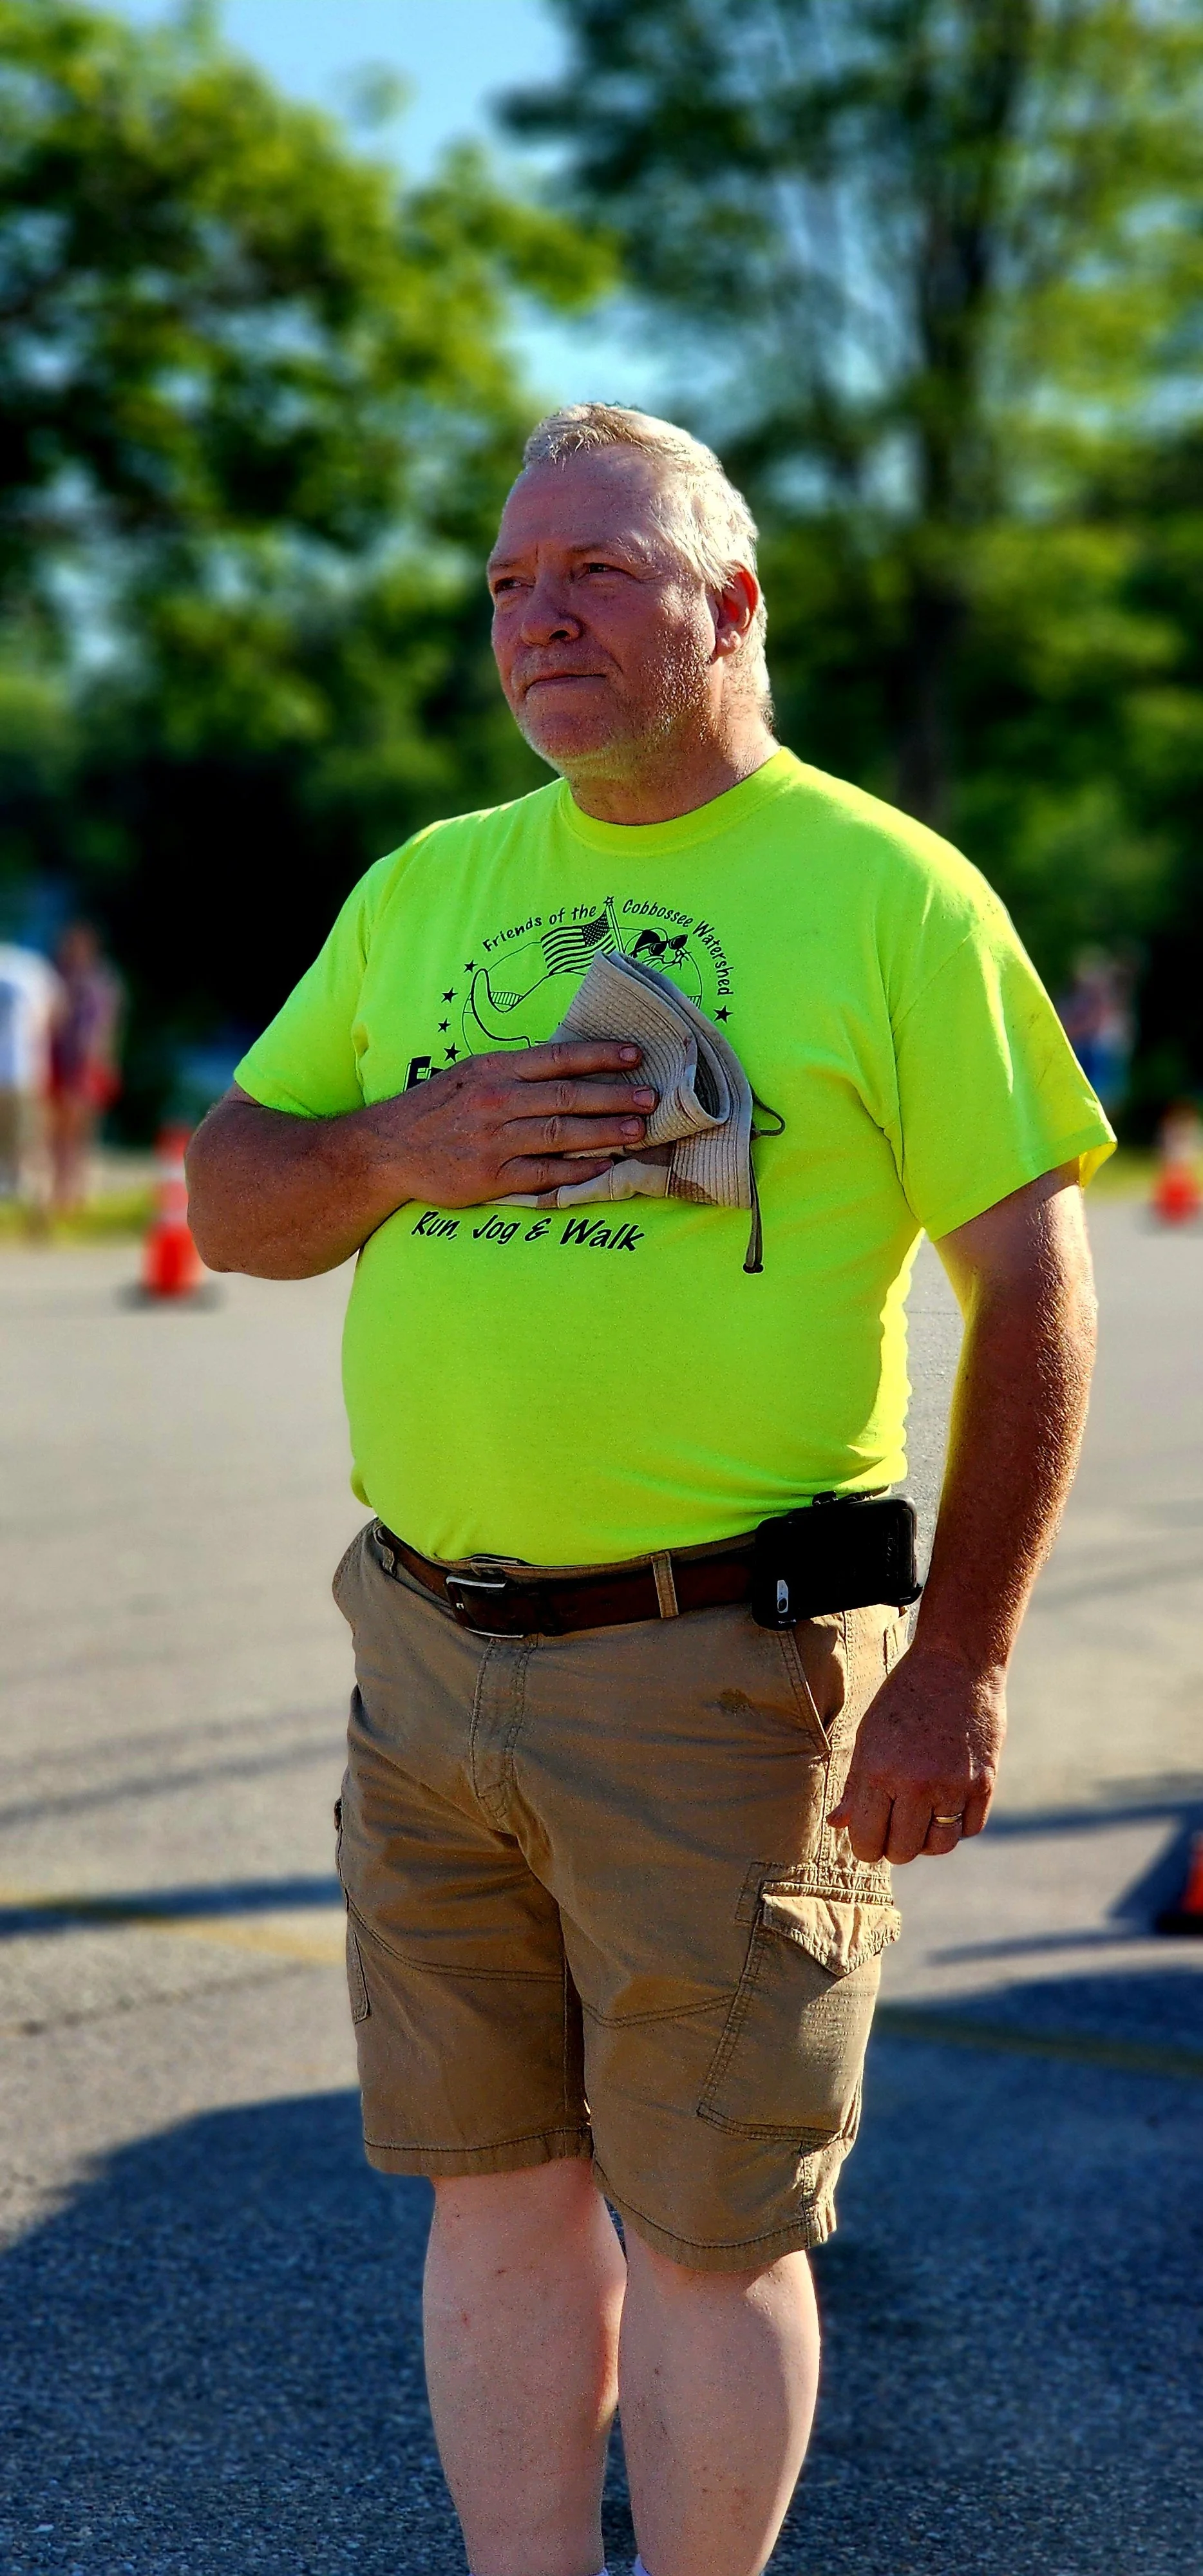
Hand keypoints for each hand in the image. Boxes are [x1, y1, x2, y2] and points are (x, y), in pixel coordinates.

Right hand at [373, 1039, 655, 1207]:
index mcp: (494, 1070)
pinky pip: (544, 1173)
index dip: (599, 1055)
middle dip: (614, 1097)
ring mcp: (494, 1141)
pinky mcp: (490, 1177)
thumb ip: (515, 1072)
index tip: (634, 1054)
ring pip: (560, 1135)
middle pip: (567, 1097)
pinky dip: (577, 1170)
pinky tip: (605, 1166)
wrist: (386, 1150)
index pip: (556, 1058)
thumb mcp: (471, 1074)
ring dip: (604, 1133)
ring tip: (638, 1131)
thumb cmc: (435, 1109)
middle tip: (651, 1099)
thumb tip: (569, 1067)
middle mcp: (496, 1101)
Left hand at [827, 1643, 1005, 1863]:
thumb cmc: (904, 1697)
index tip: (869, 1838)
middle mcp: (916, 1783)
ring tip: (922, 1822)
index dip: (865, 1846)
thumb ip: (855, 1784)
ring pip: (939, 1846)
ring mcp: (953, 1785)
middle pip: (903, 1850)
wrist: (955, 1664)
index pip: (866, 1838)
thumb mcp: (869, 1734)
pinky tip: (948, 1806)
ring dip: (928, 1842)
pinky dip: (958, 1825)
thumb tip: (838, 1824)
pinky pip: (970, 1828)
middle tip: (895, 1832)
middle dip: (894, 1847)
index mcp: (878, 1770)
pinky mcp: (984, 1782)